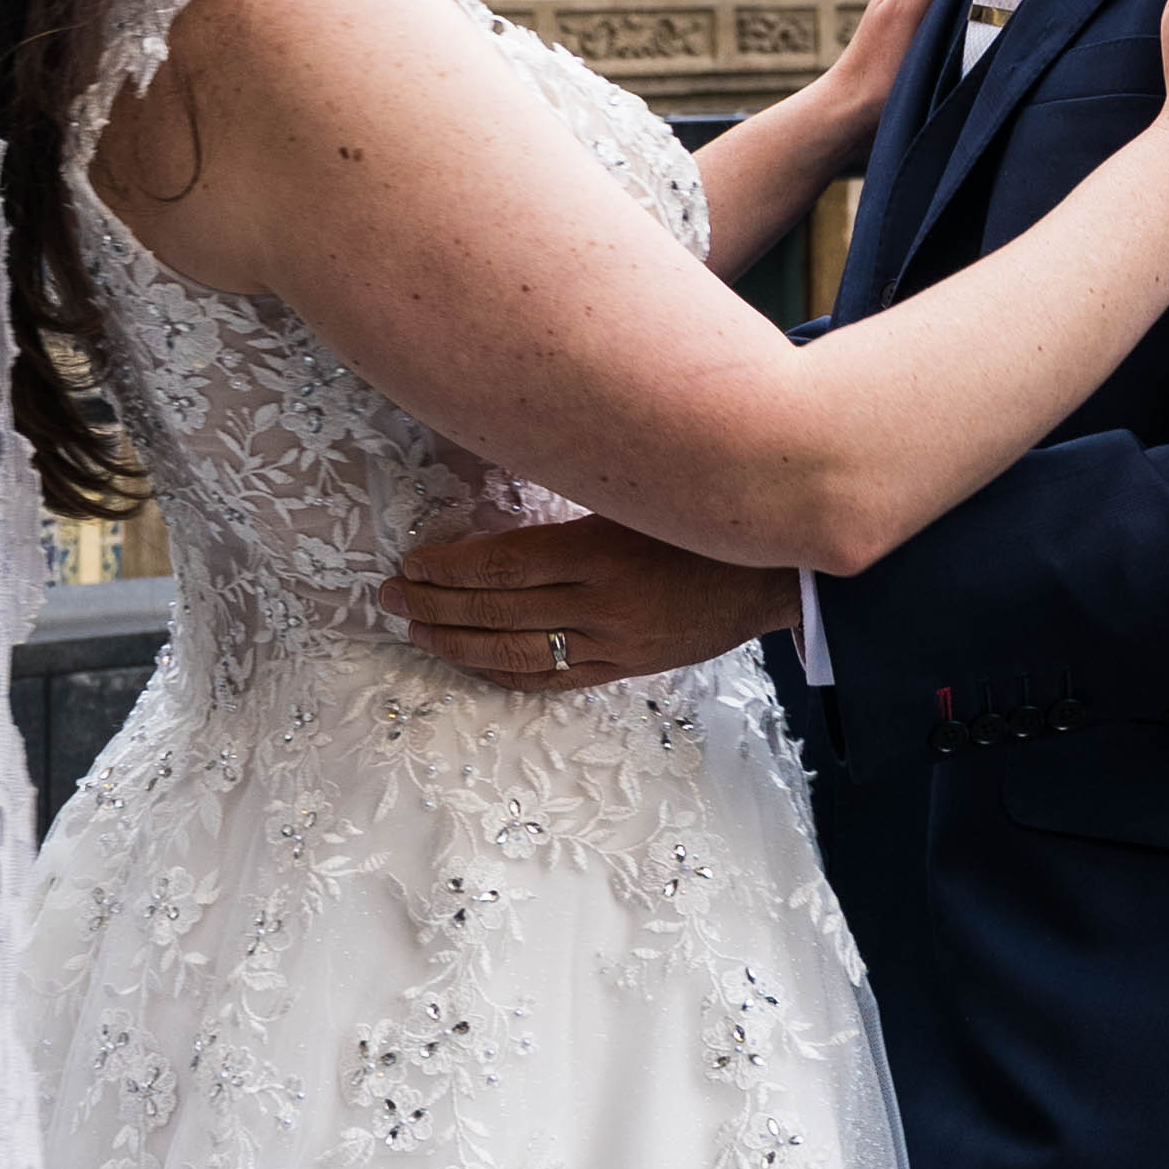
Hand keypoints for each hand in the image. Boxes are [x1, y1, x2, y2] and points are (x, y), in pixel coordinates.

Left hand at [380, 515, 799, 685]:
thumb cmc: (707, 516)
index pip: (504, 565)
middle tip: (390, 597)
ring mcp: (615, 642)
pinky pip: (556, 679)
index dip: (450, 569)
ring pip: (518, 653)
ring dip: (459, 644)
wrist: (778, 570)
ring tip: (417, 630)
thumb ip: (578, 496)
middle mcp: (603, 603)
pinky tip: (473, 665)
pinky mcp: (628, 667)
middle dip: (436, 605)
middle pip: (500, 612)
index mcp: (603, 550)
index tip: (411, 563)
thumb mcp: (641, 490)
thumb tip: (505, 488)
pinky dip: (508, 673)